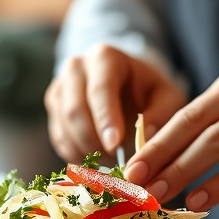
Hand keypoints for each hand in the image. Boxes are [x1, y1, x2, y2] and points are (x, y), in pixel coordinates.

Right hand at [45, 44, 186, 162]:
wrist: (126, 84)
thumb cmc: (148, 90)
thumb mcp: (166, 96)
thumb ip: (162, 113)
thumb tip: (147, 136)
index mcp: (105, 57)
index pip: (100, 90)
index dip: (105, 119)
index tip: (114, 145)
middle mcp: (75, 67)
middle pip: (74, 109)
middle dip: (93, 140)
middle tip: (114, 160)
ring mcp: (60, 86)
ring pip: (63, 126)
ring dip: (85, 150)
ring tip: (110, 159)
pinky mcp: (53, 107)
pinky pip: (58, 137)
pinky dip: (76, 154)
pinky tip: (95, 159)